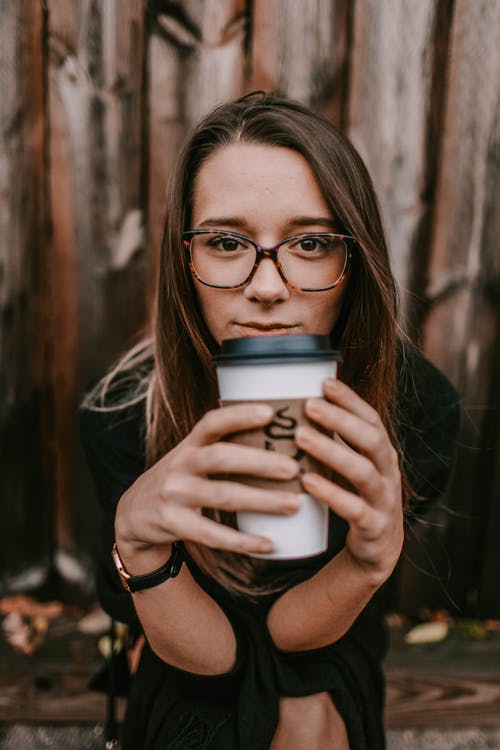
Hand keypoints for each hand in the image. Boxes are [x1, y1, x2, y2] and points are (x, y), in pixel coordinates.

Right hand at [115, 403, 299, 569]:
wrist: (134, 514)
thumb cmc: (180, 479)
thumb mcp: (192, 456)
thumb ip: (224, 448)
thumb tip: (283, 441)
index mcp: (189, 444)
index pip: (212, 422)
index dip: (238, 415)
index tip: (270, 412)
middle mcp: (180, 465)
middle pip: (220, 458)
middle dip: (259, 462)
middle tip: (294, 468)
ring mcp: (174, 495)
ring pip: (222, 496)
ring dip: (261, 501)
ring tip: (293, 504)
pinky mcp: (173, 524)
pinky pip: (212, 534)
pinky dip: (243, 540)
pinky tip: (269, 543)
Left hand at [295, 378, 403, 584]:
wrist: (377, 548)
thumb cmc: (355, 496)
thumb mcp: (350, 465)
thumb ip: (333, 440)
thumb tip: (293, 405)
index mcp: (382, 453)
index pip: (371, 419)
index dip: (350, 400)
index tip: (324, 381)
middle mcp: (388, 472)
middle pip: (371, 439)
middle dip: (340, 420)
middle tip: (308, 404)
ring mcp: (383, 500)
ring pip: (363, 472)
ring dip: (331, 452)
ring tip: (301, 437)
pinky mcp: (373, 527)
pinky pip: (354, 509)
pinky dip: (331, 494)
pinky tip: (307, 482)